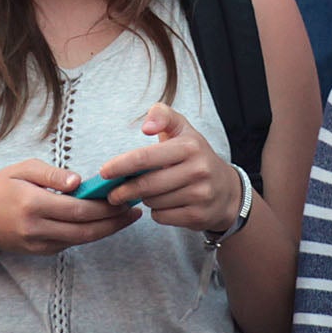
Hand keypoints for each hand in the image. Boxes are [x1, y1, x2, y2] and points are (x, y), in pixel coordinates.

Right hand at [0, 160, 137, 255]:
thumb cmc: (2, 188)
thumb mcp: (22, 170)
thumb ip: (51, 174)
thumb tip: (79, 181)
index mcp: (33, 205)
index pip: (77, 209)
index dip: (104, 207)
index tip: (124, 197)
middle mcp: (37, 229)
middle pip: (85, 230)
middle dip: (113, 222)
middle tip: (135, 210)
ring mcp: (39, 244)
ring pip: (82, 240)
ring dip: (107, 230)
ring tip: (128, 217)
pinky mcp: (42, 252)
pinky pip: (72, 243)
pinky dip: (91, 233)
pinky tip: (106, 222)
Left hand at [100, 105, 239, 234]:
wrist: (227, 191)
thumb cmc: (195, 157)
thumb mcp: (183, 130)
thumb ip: (162, 115)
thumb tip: (146, 127)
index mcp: (190, 146)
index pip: (146, 157)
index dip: (120, 165)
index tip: (104, 172)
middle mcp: (198, 170)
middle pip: (146, 185)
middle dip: (124, 190)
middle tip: (112, 193)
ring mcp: (200, 194)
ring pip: (153, 202)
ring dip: (144, 199)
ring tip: (149, 193)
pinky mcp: (199, 216)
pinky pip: (162, 217)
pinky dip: (156, 213)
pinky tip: (164, 204)